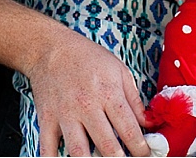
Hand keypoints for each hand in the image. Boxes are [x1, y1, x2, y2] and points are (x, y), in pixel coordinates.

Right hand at [27, 30, 149, 155]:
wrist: (51, 48)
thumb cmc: (87, 58)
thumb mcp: (119, 71)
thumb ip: (134, 100)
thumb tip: (148, 123)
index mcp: (108, 93)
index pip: (129, 129)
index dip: (140, 148)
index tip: (145, 155)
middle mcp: (86, 106)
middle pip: (107, 145)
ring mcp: (65, 114)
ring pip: (78, 151)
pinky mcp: (46, 119)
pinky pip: (48, 147)